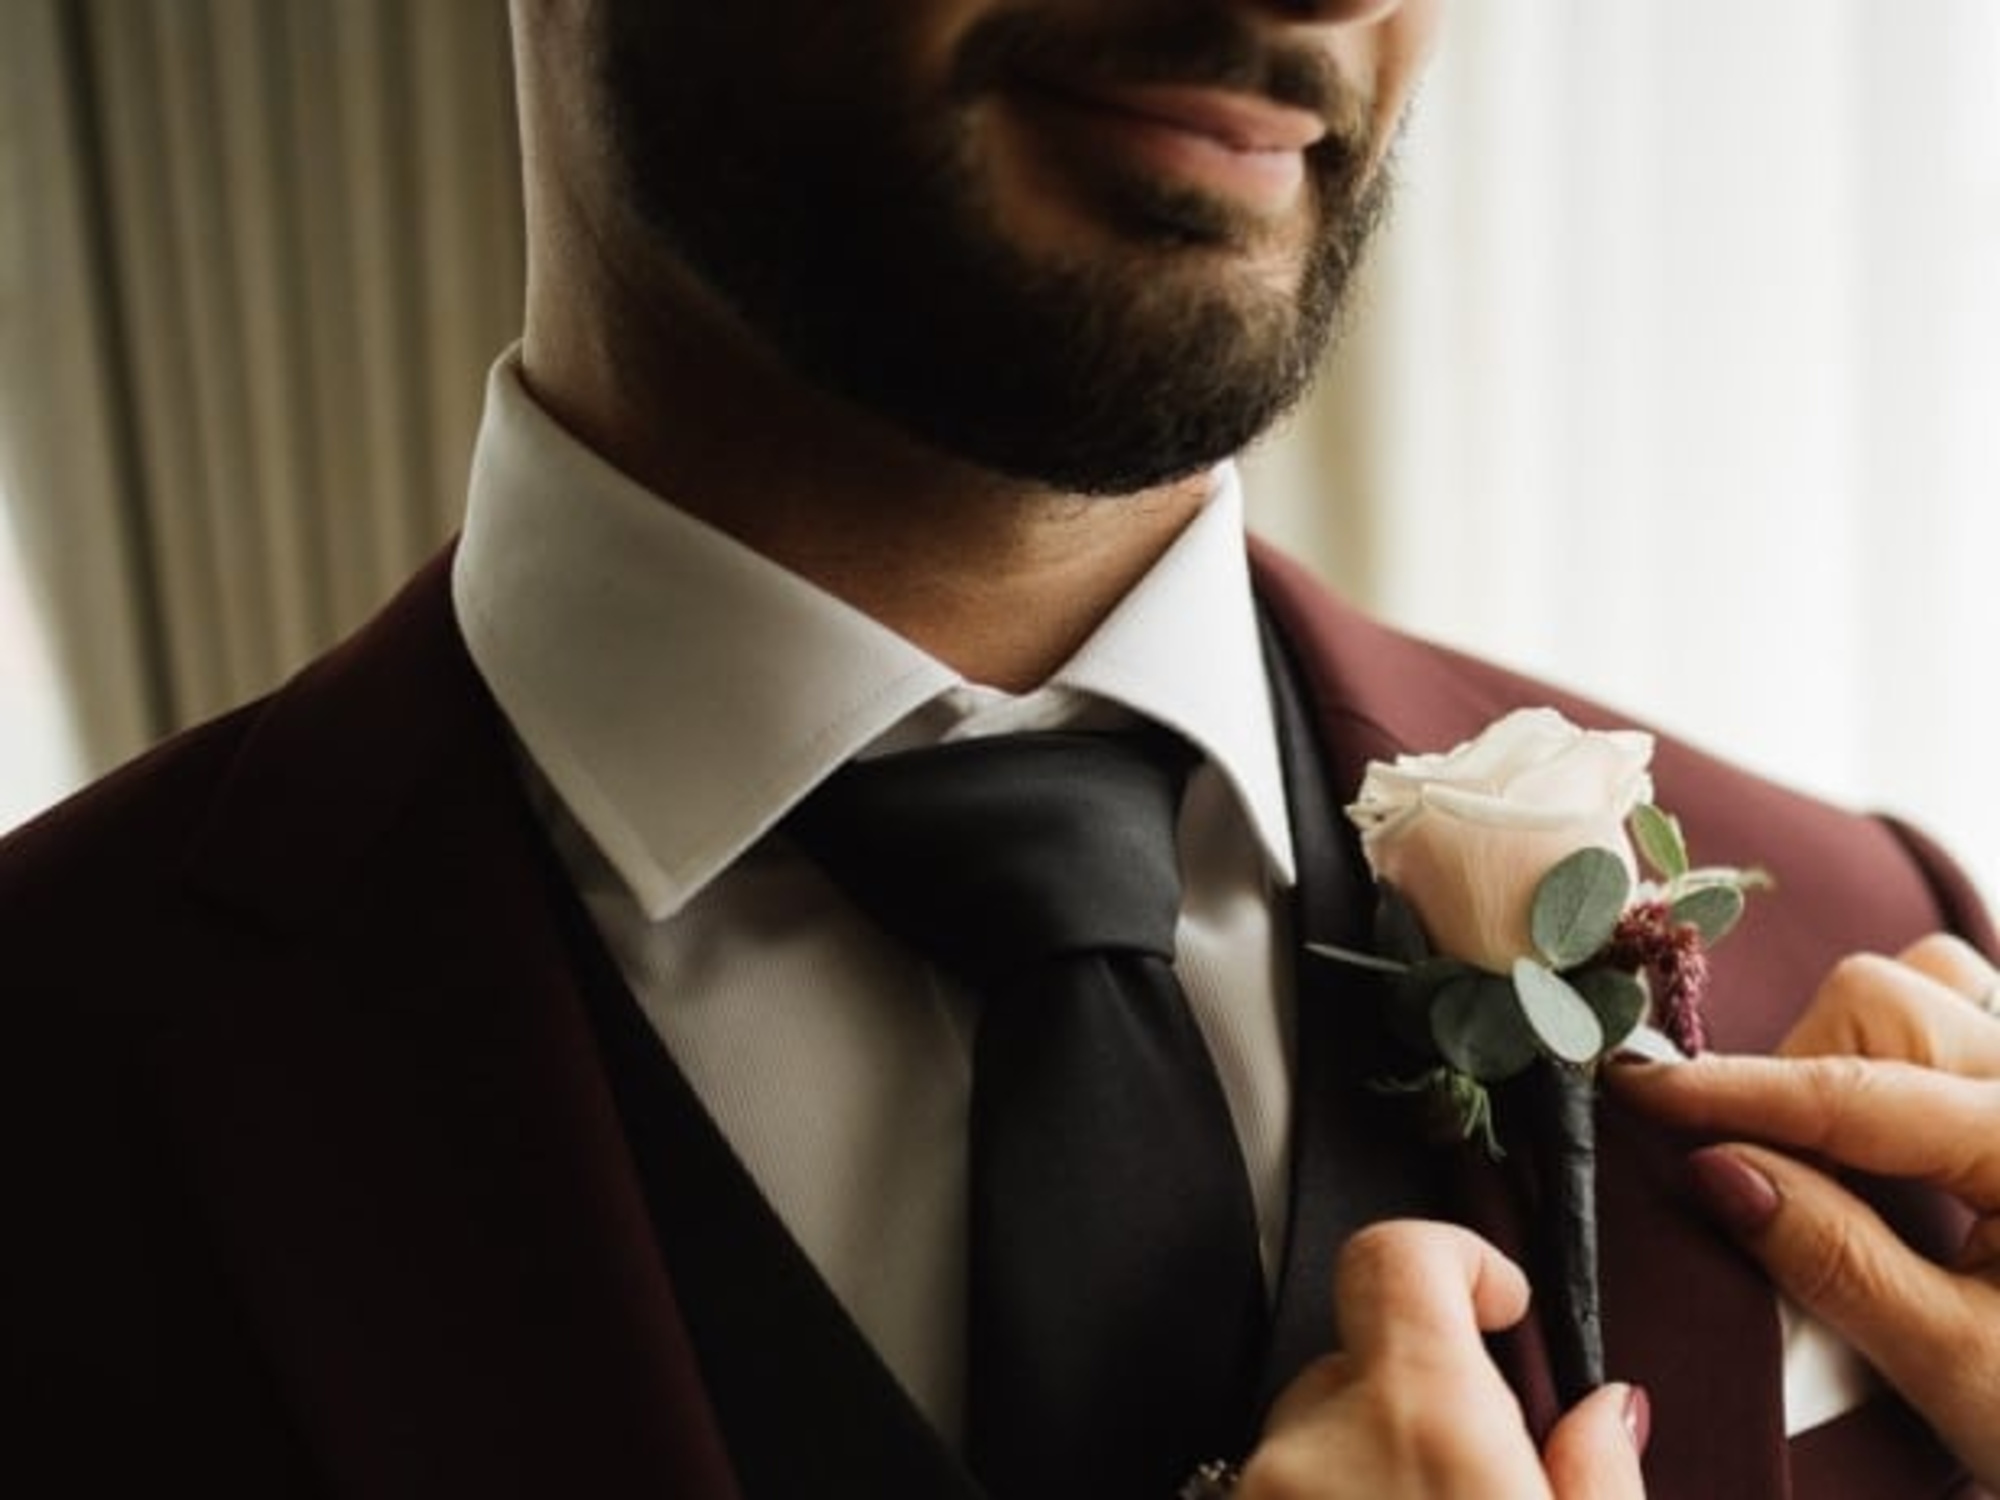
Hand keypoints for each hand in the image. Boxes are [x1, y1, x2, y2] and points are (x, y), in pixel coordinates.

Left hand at [1239, 1220, 1648, 1498]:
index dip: (1454, 1258)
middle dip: (1421, 1404)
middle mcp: (1315, 1447)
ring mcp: (1256, 1491)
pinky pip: (1281, 1491)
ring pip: (1314, 1438)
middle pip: (1360, 1361)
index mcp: (1421, 1423)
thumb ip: (1597, 1474)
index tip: (1498, 1304)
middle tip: (1485, 1484)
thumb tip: (1604, 1411)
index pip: (1396, 1254)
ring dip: (1370, 1470)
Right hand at [1609, 934, 1999, 1485]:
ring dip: (1855, 1048)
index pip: (1853, 1089)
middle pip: (1884, 1003)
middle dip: (1800, 1077)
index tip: (1633, 1089)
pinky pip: (1964, 1008)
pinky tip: (1893, 1133)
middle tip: (1775, 1186)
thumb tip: (1717, 1167)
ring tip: (1842, 1155)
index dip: (1731, 1091)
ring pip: (1929, 982)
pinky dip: (1902, 1047)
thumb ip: (1837, 1260)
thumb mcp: (1962, 1369)